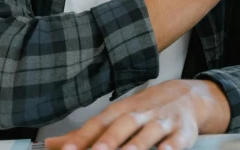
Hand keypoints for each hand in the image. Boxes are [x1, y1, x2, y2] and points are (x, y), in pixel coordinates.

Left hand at [44, 80, 229, 149]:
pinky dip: (171, 146)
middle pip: (123, 125)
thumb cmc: (145, 110)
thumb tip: (50, 144)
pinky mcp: (183, 131)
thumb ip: (86, 133)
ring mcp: (163, 121)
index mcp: (121, 111)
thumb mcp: (117, 116)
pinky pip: (178, 139)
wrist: (188, 96)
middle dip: (109, 140)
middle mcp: (141, 114)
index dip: (83, 137)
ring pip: (150, 132)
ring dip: (138, 143)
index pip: (99, 123)